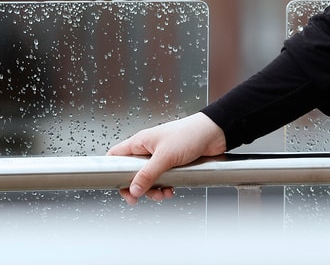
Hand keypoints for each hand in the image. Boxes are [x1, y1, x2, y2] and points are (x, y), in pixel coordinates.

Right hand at [107, 112, 226, 204]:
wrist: (216, 132)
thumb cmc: (191, 133)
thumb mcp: (165, 156)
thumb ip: (148, 174)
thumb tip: (133, 190)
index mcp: (141, 142)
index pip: (116, 156)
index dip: (113, 172)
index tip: (120, 187)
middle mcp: (149, 149)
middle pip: (133, 172)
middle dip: (138, 187)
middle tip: (142, 197)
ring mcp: (162, 156)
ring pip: (149, 178)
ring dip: (154, 189)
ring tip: (163, 193)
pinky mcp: (174, 163)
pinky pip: (163, 179)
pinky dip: (165, 186)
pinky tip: (172, 190)